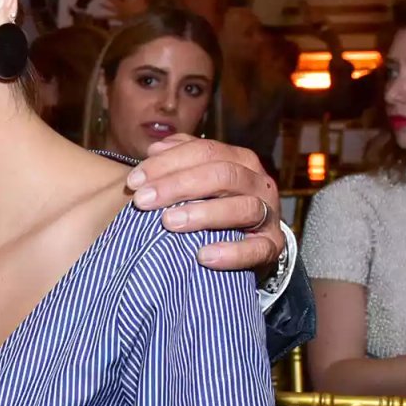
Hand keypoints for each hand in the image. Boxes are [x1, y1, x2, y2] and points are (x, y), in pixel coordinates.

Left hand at [126, 135, 284, 273]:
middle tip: (142, 200)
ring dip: (203, 214)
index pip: (205, 151)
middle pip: (222, 174)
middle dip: (178, 186)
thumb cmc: (212, 208)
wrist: (246, 245)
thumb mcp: (195, 182)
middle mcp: (257, 183)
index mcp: (238, 161)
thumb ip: (178, 162)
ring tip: (169, 222)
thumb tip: (155, 149)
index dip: (167, 163)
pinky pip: (257, 249)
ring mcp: (268, 214)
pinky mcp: (272, 246)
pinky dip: (232, 252)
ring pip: (243, 207)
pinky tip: (204, 256)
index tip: (133, 181)